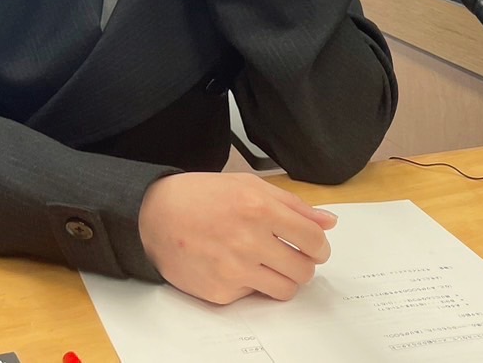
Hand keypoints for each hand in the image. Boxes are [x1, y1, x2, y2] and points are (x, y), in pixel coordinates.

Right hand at [138, 172, 337, 304]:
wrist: (154, 215)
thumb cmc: (201, 196)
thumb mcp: (248, 186)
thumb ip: (293, 204)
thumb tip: (328, 222)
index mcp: (260, 209)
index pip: (313, 241)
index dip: (320, 247)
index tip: (314, 248)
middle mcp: (249, 241)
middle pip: (304, 270)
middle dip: (303, 264)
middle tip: (289, 255)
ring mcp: (234, 270)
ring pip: (284, 290)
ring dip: (282, 278)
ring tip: (266, 263)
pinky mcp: (220, 292)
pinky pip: (253, 295)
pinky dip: (249, 283)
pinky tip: (233, 265)